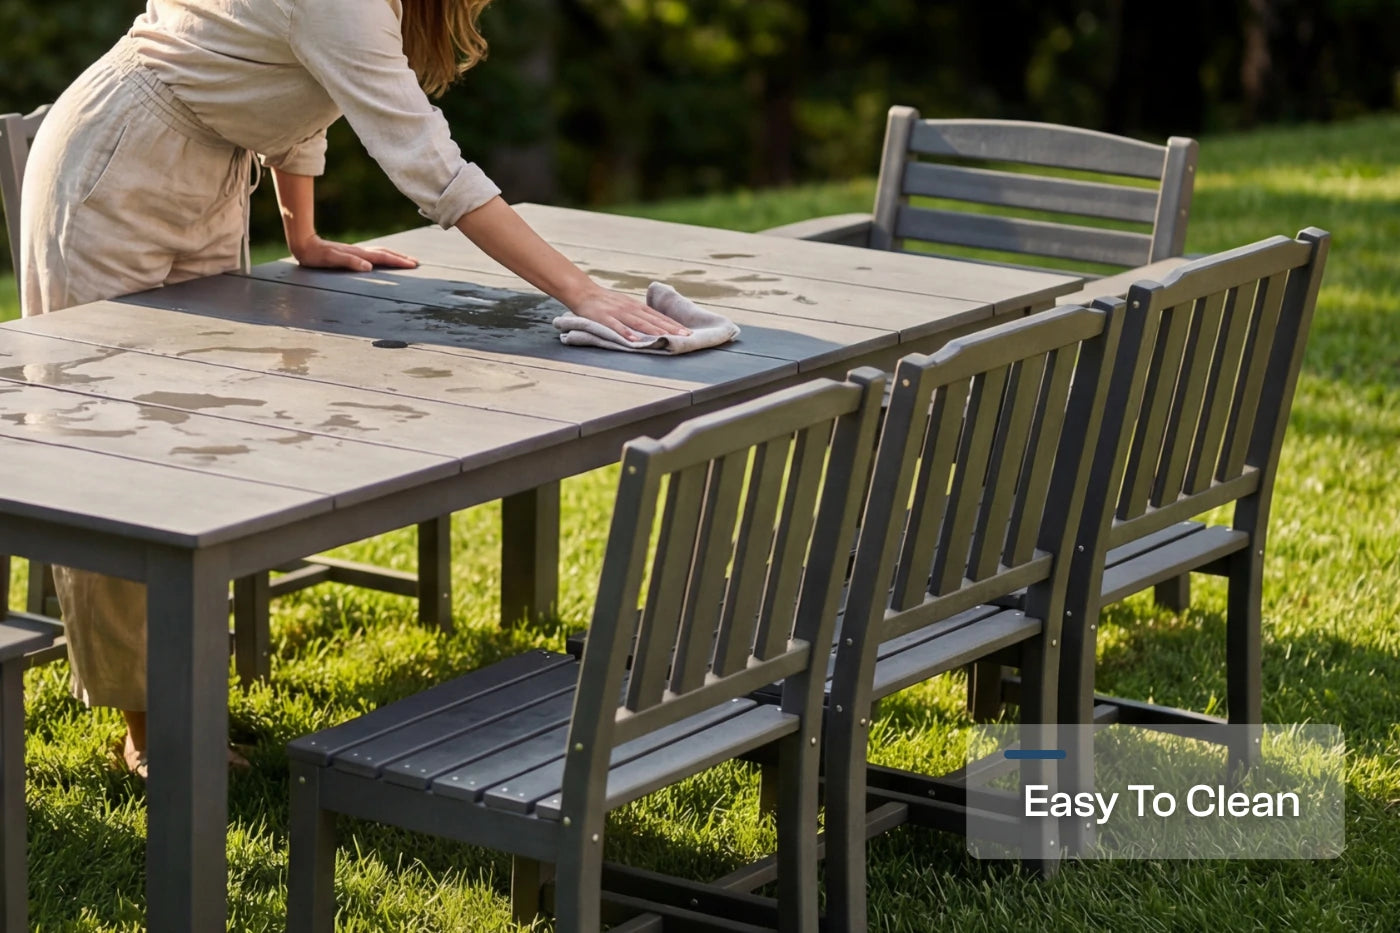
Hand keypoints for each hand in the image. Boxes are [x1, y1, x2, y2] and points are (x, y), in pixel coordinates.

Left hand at [291, 235, 418, 272]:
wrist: (304, 244)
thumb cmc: (316, 255)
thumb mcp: (331, 260)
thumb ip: (350, 262)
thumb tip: (368, 267)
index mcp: (358, 254)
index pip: (383, 258)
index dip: (398, 261)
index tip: (413, 264)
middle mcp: (360, 252)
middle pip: (385, 253)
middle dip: (401, 258)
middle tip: (415, 263)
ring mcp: (356, 252)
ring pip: (380, 252)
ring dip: (394, 256)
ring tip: (404, 260)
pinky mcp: (351, 253)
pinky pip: (373, 254)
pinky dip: (383, 256)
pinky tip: (382, 259)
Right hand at [568, 286, 689, 339]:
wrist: (584, 292)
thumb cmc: (607, 302)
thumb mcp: (627, 305)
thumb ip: (640, 314)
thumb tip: (657, 325)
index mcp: (637, 306)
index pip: (659, 316)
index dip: (673, 324)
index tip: (688, 332)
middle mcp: (631, 308)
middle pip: (653, 319)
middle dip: (670, 328)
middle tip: (685, 336)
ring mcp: (618, 313)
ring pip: (639, 322)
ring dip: (654, 331)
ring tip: (666, 338)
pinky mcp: (605, 318)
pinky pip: (616, 326)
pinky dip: (626, 333)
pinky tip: (634, 341)